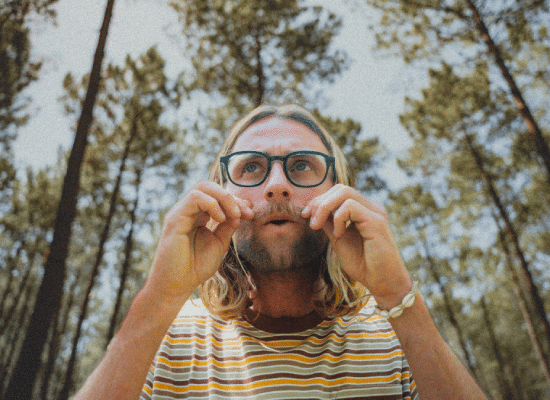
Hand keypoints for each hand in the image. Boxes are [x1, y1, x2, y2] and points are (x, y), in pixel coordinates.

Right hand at [145, 181, 253, 303]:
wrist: (177, 285)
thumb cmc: (195, 267)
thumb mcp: (219, 243)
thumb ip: (228, 226)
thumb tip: (240, 211)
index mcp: (199, 216)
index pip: (218, 197)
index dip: (237, 202)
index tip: (250, 215)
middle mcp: (189, 211)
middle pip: (210, 186)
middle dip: (231, 197)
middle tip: (245, 213)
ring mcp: (181, 212)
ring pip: (202, 187)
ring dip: (224, 198)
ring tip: (235, 215)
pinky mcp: (175, 218)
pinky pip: (195, 198)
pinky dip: (212, 204)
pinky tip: (221, 219)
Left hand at [301, 184, 411, 306]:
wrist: (384, 283)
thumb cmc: (364, 265)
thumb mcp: (339, 241)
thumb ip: (329, 225)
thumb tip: (313, 212)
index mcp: (363, 211)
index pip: (339, 192)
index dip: (319, 200)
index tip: (305, 215)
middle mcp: (371, 208)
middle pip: (340, 188)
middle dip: (319, 202)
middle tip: (310, 222)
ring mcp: (375, 213)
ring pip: (344, 192)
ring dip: (324, 208)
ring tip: (318, 227)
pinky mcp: (376, 221)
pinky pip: (350, 207)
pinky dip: (337, 219)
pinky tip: (338, 235)